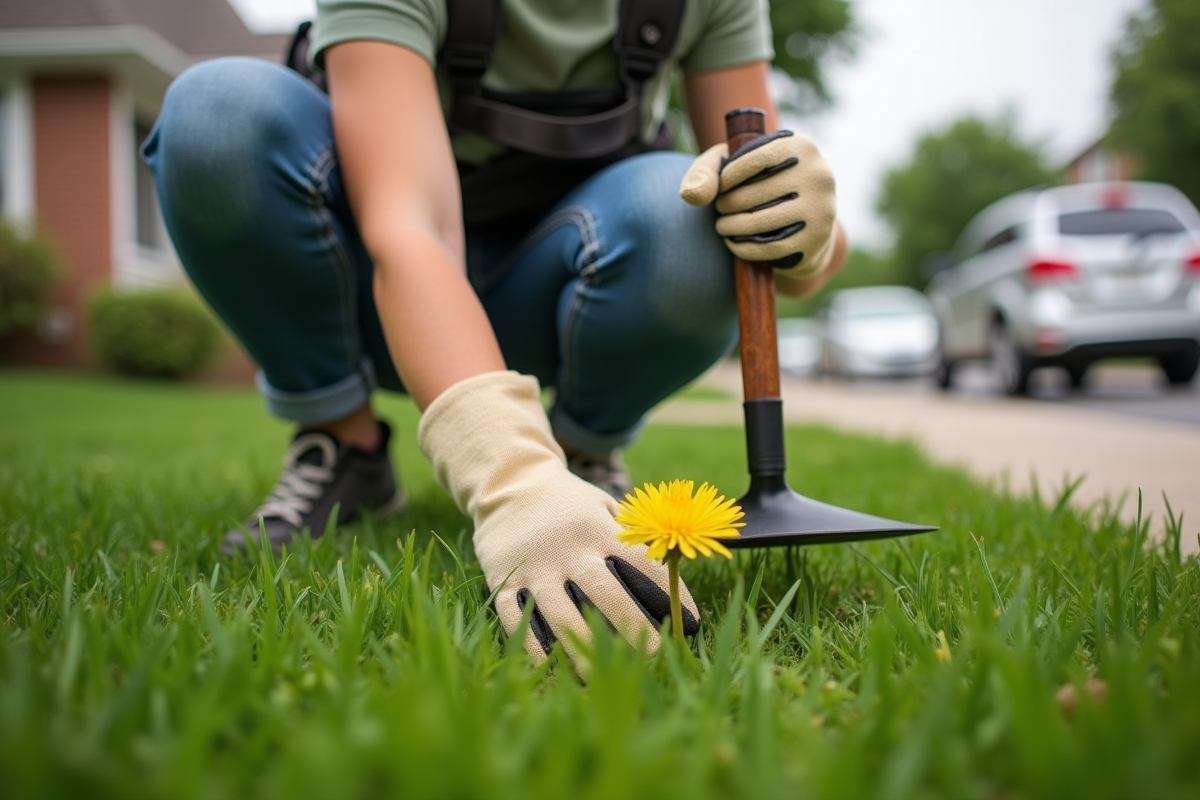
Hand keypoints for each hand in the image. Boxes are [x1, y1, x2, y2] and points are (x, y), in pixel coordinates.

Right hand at [417, 371, 699, 670]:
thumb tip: (674, 572)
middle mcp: (568, 549)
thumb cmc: (570, 504)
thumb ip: (632, 536)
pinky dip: (536, 647)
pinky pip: (518, 619)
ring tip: (602, 675)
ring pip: (561, 613)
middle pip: (604, 594)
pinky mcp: (504, 580)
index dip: (670, 596)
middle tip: (654, 656)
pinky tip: (554, 669)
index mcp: (598, 529)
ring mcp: (534, 567)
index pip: (641, 565)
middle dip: (632, 627)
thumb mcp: (604, 507)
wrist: (510, 483)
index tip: (692, 624)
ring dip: (584, 647)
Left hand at [680, 130, 836, 278]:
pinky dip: (743, 248)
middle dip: (727, 204)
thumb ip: (705, 171)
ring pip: (760, 221)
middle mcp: (818, 175)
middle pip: (755, 193)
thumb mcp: (735, 168)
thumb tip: (692, 196)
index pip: (756, 158)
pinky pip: (770, 248)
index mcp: (802, 147)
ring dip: (731, 227)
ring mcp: (821, 209)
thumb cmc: (764, 188)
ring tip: (722, 226)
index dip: (728, 176)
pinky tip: (733, 243)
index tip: (720, 188)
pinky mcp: (816, 240)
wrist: (806, 227)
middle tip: (720, 209)